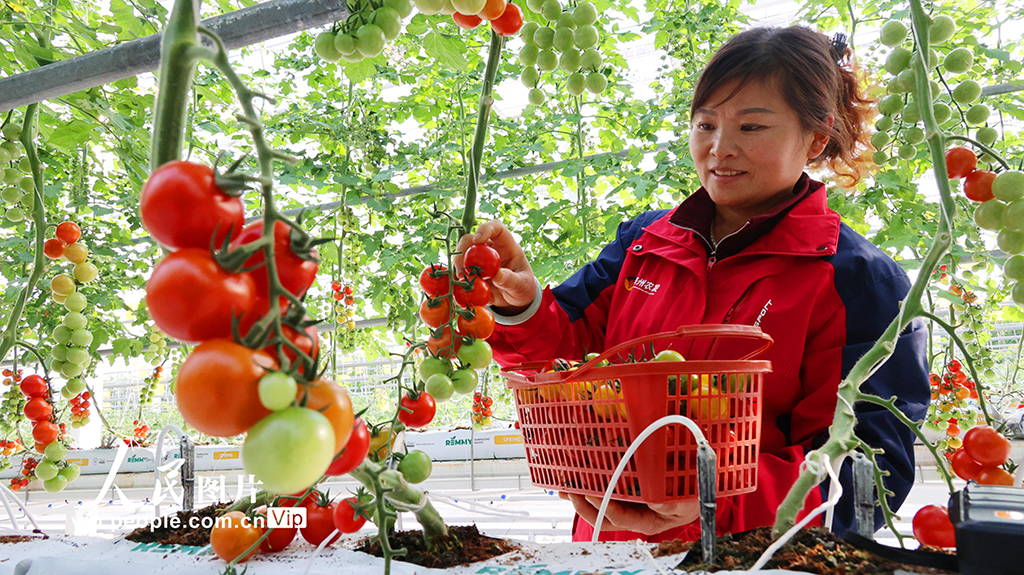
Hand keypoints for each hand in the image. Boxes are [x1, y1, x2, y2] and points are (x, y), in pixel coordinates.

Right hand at [454, 220, 536, 313]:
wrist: (515, 301)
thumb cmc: (522, 287)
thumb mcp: (522, 285)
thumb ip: (512, 280)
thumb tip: (498, 275)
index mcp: (507, 247)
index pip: (497, 228)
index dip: (486, 229)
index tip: (477, 240)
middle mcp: (491, 250)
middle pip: (472, 239)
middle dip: (463, 249)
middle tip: (463, 267)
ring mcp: (479, 261)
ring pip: (462, 254)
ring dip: (458, 265)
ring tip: (462, 280)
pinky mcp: (472, 273)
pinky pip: (460, 271)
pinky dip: (458, 278)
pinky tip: (462, 287)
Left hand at [559, 492, 699, 535]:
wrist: (695, 484)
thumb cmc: (691, 496)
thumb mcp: (688, 503)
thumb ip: (673, 503)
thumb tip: (656, 501)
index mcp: (646, 519)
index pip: (621, 518)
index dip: (605, 508)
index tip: (593, 496)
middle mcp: (632, 512)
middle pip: (602, 514)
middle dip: (583, 504)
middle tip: (570, 490)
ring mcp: (627, 500)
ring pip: (599, 501)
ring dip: (579, 494)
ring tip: (564, 485)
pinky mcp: (625, 486)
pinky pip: (604, 485)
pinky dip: (588, 480)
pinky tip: (576, 473)